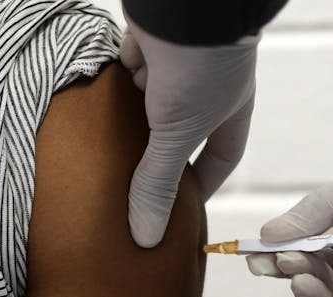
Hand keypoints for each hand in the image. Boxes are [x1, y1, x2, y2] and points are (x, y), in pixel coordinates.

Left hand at [120, 17, 257, 246]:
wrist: (185, 2)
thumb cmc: (201, 68)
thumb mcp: (178, 134)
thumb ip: (159, 182)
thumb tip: (146, 238)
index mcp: (229, 112)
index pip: (221, 157)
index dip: (205, 183)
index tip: (185, 207)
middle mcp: (207, 90)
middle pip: (183, 132)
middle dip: (162, 155)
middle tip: (138, 184)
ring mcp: (179, 65)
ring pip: (153, 101)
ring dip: (135, 119)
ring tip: (110, 151)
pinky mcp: (150, 42)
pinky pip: (131, 68)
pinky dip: (119, 82)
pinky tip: (102, 100)